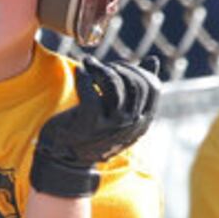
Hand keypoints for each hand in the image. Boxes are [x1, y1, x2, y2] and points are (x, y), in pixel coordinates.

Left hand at [30, 55, 160, 196]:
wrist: (65, 157)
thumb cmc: (92, 129)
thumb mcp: (119, 111)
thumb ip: (136, 88)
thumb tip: (153, 60)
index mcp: (142, 122)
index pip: (153, 87)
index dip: (137, 70)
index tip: (118, 68)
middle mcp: (131, 125)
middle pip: (136, 83)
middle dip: (119, 67)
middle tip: (101, 66)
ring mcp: (112, 126)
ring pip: (115, 84)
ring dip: (101, 69)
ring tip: (89, 65)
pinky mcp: (90, 124)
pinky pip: (90, 92)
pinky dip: (84, 77)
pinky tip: (80, 72)